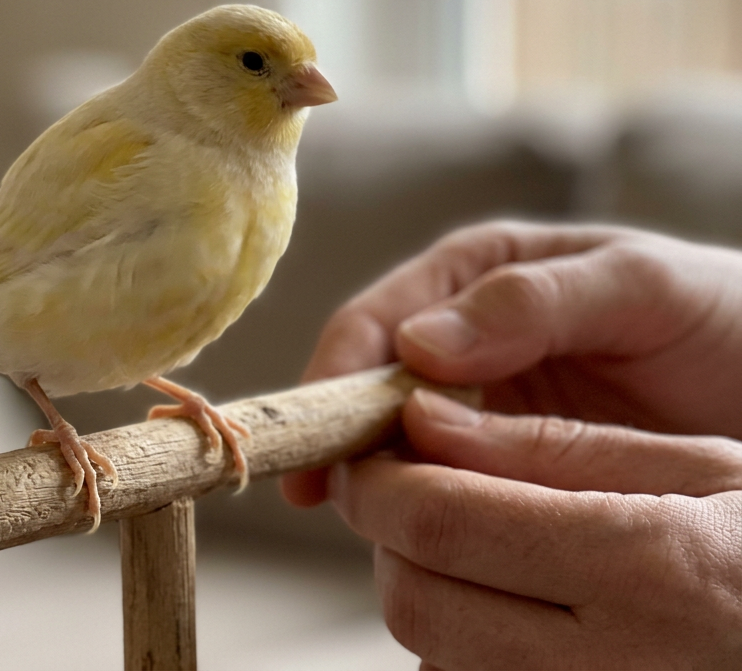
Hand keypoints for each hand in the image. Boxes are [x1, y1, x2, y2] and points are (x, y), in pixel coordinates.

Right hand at [283, 221, 741, 505]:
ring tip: (392, 538)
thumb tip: (415, 345)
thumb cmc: (724, 316)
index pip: (374, 325)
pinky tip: (435, 552)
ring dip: (385, 490)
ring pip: (398, 451)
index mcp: (472, 276)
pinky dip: (434, 521)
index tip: (317, 447)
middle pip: (367, 393)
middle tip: (341, 505)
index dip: (332, 384)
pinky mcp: (503, 465)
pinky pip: (449, 492)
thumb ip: (533, 302)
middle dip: (345, 446)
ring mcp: (478, 407)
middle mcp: (458, 339)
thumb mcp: (642, 288)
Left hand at [335, 389, 741, 668]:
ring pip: (435, 658)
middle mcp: (620, 666)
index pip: (442, 521)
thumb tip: (422, 417)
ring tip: (475, 544)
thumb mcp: (697, 465)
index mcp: (650, 569)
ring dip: (426, 590)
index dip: (378, 479)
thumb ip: (549, 446)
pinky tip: (510, 603)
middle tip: (408, 491)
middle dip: (389, 540)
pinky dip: (463, 645)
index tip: (365, 450)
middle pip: (417, 603)